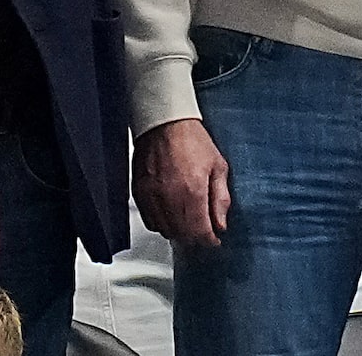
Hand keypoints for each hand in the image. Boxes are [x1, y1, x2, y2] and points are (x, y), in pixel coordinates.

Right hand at [134, 118, 232, 246]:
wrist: (164, 122)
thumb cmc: (191, 139)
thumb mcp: (218, 166)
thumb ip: (221, 198)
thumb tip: (221, 223)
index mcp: (193, 192)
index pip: (201, 233)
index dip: (210, 240)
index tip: (214, 239)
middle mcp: (170, 198)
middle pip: (183, 236)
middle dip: (196, 238)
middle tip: (203, 231)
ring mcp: (152, 197)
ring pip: (165, 231)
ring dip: (178, 232)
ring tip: (187, 223)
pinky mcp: (139, 193)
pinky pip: (149, 221)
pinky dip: (161, 224)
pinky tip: (169, 215)